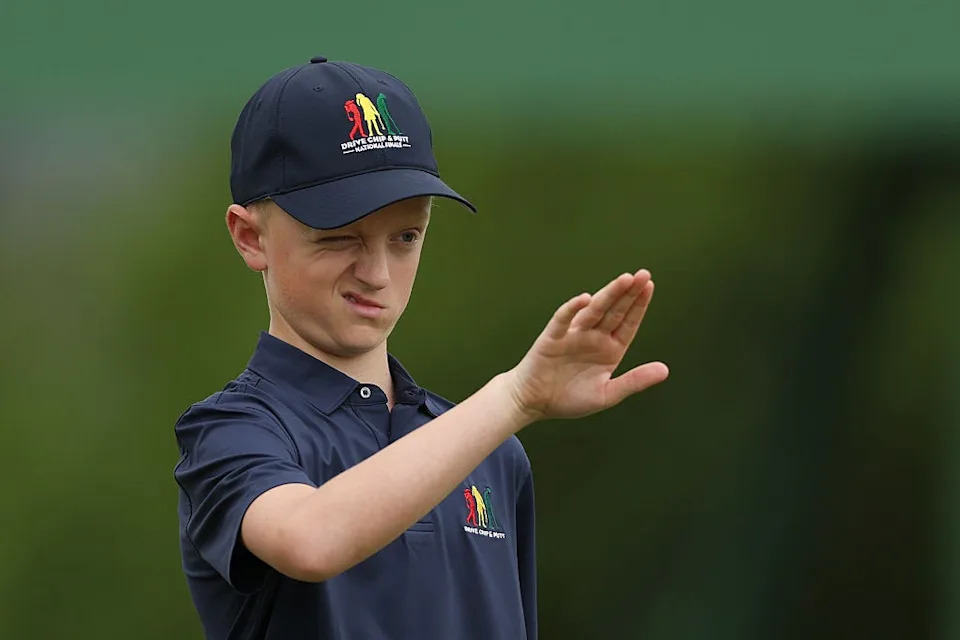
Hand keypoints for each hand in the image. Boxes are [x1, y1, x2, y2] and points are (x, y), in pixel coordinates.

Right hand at [507, 269, 668, 421]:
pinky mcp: (552, 338)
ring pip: (594, 311)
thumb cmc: (569, 399)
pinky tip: (585, 300)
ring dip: (608, 295)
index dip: (638, 305)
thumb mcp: (607, 394)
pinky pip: (563, 320)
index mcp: (609, 349)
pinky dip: (572, 309)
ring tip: (625, 279)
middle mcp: (593, 337)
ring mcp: (573, 335)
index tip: (650, 286)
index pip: (628, 323)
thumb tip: (665, 370)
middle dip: (628, 293)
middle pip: (614, 311)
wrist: (534, 403)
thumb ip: (635, 381)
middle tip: (643, 274)